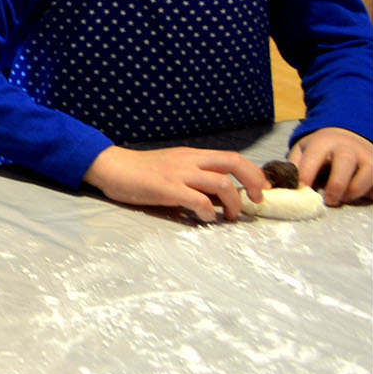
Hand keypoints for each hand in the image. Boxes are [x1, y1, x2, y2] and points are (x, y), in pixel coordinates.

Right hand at [85, 145, 265, 221]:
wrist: (112, 167)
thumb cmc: (140, 171)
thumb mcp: (172, 167)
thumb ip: (195, 176)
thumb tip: (219, 196)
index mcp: (192, 155)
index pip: (232, 157)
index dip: (253, 173)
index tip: (260, 189)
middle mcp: (190, 161)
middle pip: (233, 164)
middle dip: (252, 182)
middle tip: (255, 201)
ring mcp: (179, 174)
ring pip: (222, 183)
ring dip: (233, 203)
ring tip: (230, 216)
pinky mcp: (167, 189)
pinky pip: (198, 201)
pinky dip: (208, 212)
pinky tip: (204, 218)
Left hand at [289, 128, 372, 204]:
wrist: (347, 136)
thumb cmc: (321, 149)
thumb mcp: (303, 150)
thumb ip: (293, 165)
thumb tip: (280, 185)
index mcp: (324, 142)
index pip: (314, 157)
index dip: (307, 174)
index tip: (302, 189)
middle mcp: (348, 147)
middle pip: (345, 163)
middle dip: (336, 185)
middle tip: (329, 201)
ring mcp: (367, 155)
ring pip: (367, 174)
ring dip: (354, 191)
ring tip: (343, 199)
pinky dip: (369, 193)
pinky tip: (359, 194)